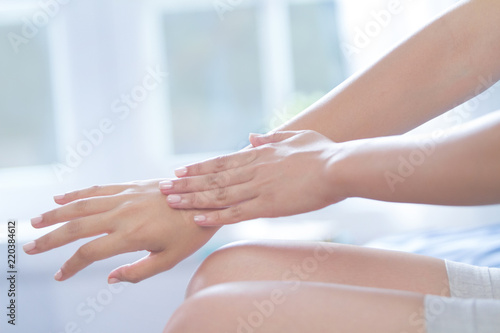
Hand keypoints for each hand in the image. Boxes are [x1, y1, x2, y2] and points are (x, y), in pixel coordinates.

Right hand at [23, 179, 218, 282]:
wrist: (206, 201)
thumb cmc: (189, 235)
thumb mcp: (169, 261)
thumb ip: (137, 271)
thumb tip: (110, 279)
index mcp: (132, 235)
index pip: (90, 252)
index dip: (71, 266)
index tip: (59, 275)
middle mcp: (124, 214)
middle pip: (77, 226)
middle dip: (51, 238)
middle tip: (30, 246)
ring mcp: (126, 197)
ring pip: (82, 205)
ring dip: (57, 214)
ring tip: (36, 221)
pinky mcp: (131, 186)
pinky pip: (98, 189)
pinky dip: (77, 193)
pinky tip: (60, 198)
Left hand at [160, 131, 346, 225]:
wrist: (339, 167)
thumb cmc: (323, 151)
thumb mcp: (295, 137)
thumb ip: (271, 138)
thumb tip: (251, 137)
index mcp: (260, 155)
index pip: (221, 162)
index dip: (198, 167)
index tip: (179, 170)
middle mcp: (253, 170)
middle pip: (213, 178)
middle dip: (186, 183)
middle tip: (163, 186)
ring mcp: (259, 188)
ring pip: (219, 195)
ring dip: (193, 198)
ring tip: (171, 201)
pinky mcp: (269, 206)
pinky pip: (237, 213)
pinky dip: (216, 216)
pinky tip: (199, 219)